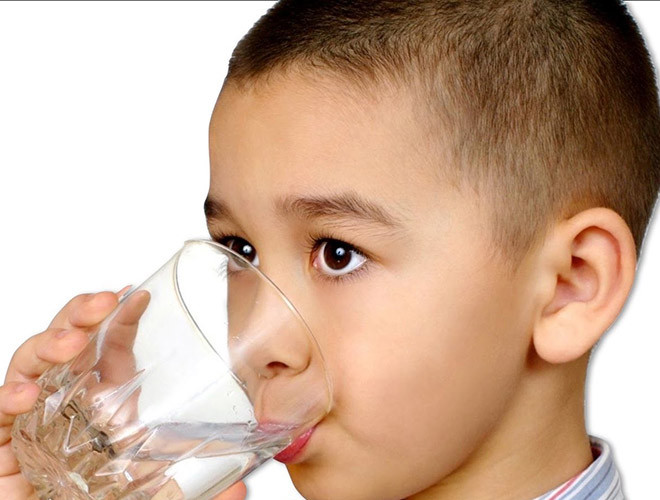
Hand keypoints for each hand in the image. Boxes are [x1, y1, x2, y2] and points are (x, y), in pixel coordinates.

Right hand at [0, 288, 247, 499]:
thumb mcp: (159, 492)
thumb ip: (202, 492)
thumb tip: (239, 487)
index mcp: (106, 402)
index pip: (111, 347)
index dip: (121, 317)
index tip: (138, 296)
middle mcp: (68, 402)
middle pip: (71, 341)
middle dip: (82, 314)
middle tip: (104, 304)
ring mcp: (34, 419)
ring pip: (33, 363)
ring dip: (49, 344)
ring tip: (71, 342)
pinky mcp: (6, 445)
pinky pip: (1, 413)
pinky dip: (9, 396)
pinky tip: (26, 395)